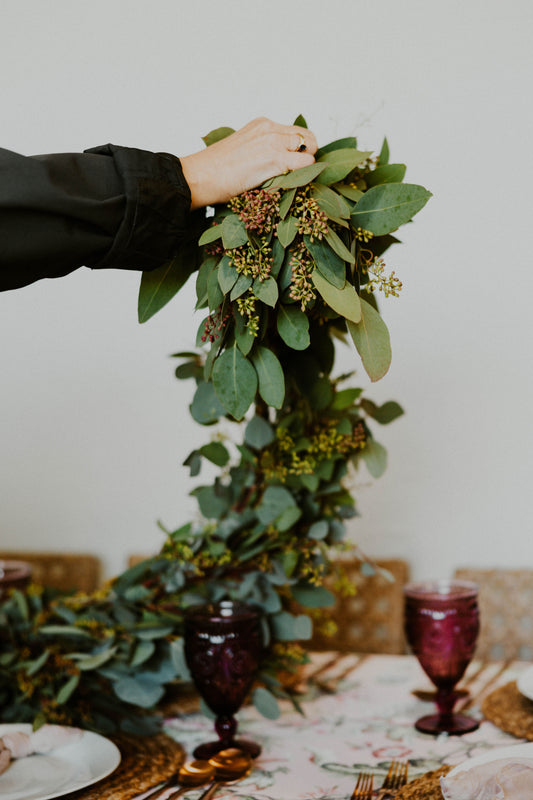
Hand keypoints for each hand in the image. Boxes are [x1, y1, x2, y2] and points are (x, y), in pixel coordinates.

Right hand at [180, 117, 317, 209]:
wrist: (199, 176)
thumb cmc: (215, 171)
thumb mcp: (243, 150)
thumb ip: (263, 150)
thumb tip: (280, 165)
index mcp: (262, 124)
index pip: (295, 132)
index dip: (301, 150)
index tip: (297, 165)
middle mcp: (270, 128)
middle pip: (308, 137)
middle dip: (310, 156)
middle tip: (301, 174)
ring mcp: (273, 142)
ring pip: (310, 150)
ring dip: (308, 167)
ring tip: (296, 182)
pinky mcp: (274, 159)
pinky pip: (305, 165)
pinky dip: (305, 176)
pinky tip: (294, 186)